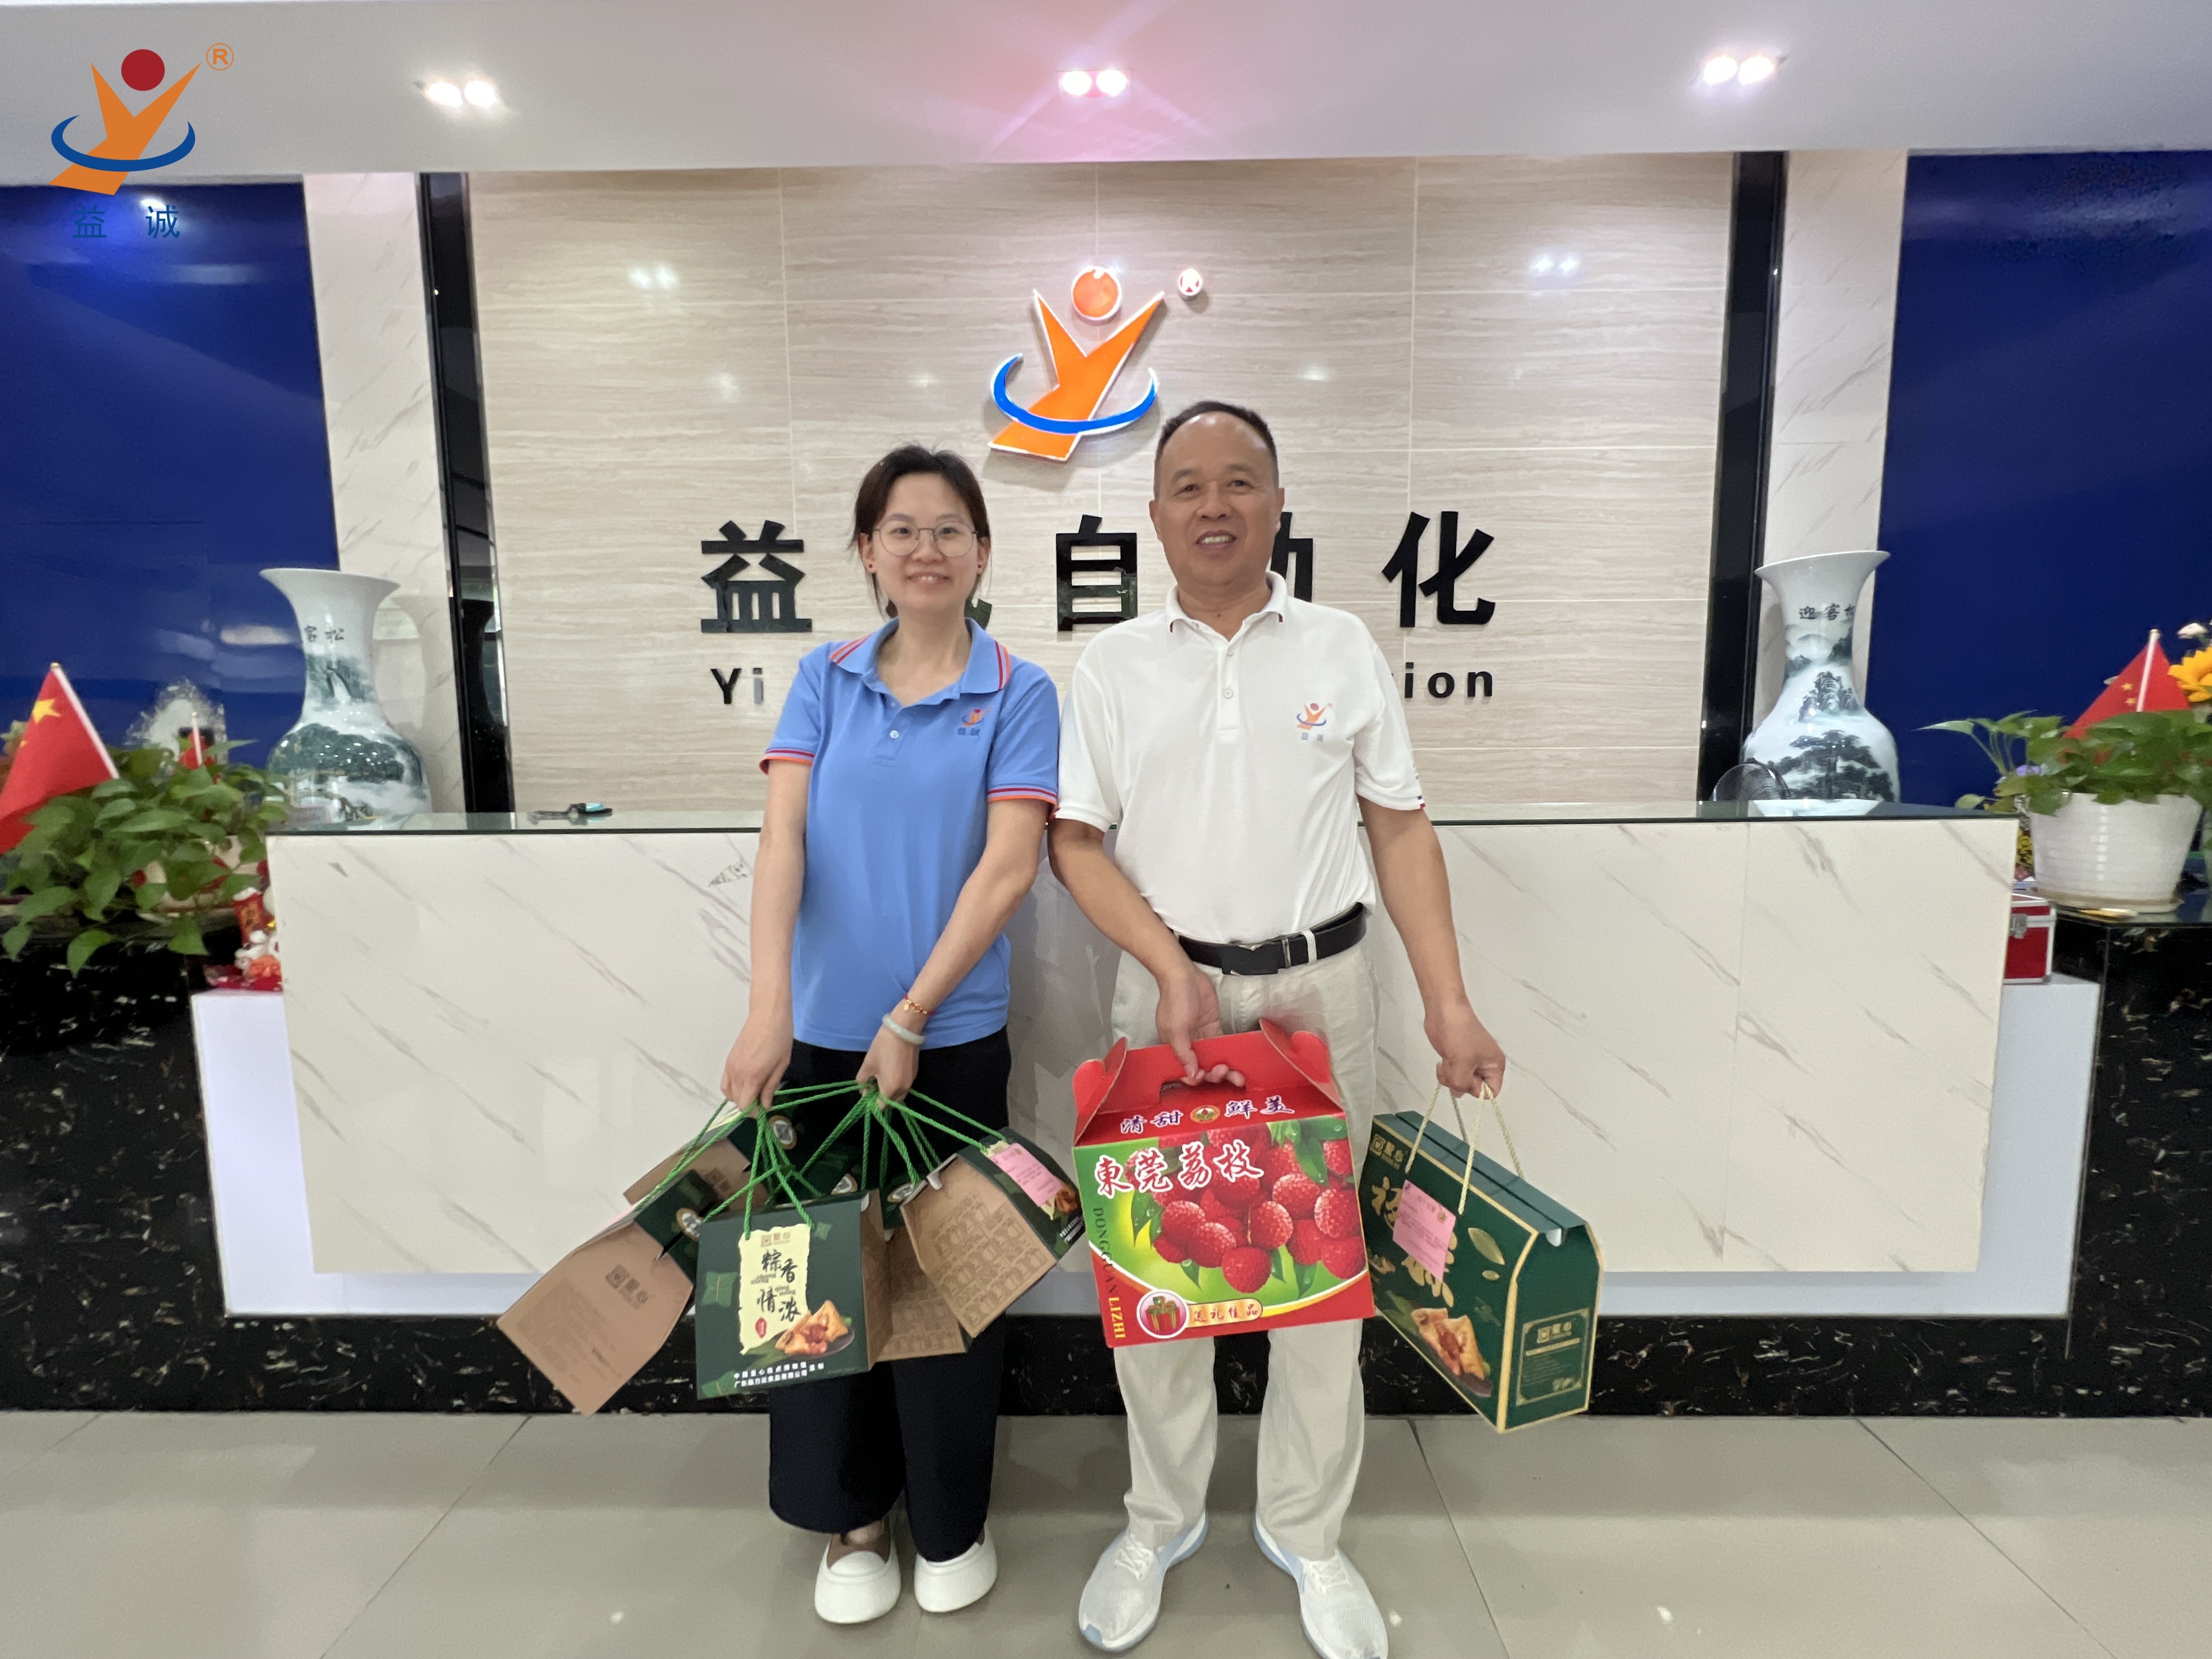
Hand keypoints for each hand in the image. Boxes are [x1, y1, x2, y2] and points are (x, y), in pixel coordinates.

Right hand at [720, 1006, 792, 1111]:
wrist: (768, 1015)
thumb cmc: (780, 1038)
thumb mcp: (781, 1065)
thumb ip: (771, 1087)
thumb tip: (765, 1105)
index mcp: (752, 1077)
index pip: (744, 1106)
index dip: (754, 1112)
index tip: (764, 1109)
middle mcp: (737, 1074)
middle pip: (736, 1101)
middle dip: (748, 1105)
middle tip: (762, 1099)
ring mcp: (730, 1066)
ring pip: (728, 1093)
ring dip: (740, 1097)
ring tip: (754, 1091)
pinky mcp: (728, 1060)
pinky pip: (725, 1082)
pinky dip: (732, 1088)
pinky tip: (745, 1083)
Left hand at [856, 1019, 920, 1101]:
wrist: (903, 1030)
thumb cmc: (883, 1047)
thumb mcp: (868, 1065)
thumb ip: (863, 1082)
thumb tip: (864, 1090)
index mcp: (891, 1089)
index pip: (880, 1107)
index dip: (871, 1102)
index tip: (866, 1091)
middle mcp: (903, 1089)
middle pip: (891, 1103)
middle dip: (881, 1098)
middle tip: (872, 1085)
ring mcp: (911, 1082)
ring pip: (899, 1095)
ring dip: (889, 1092)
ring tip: (881, 1078)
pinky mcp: (915, 1074)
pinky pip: (904, 1087)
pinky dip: (896, 1085)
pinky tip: (890, 1072)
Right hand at [1153, 962, 1243, 1085]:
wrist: (1183, 976)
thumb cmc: (1175, 1000)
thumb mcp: (1175, 1028)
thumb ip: (1183, 1052)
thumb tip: (1190, 1073)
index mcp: (1175, 1048)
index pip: (1186, 1071)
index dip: (1197, 1078)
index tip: (1206, 1076)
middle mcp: (1189, 1045)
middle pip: (1203, 1068)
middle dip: (1215, 1075)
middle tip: (1226, 1073)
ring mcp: (1202, 1036)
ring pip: (1214, 1059)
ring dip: (1225, 1069)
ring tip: (1238, 1075)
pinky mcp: (1213, 1027)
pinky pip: (1222, 1045)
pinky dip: (1229, 1054)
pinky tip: (1239, 1061)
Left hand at [1428, 1000, 1506, 1098]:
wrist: (1444, 1013)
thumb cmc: (1460, 1031)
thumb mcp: (1463, 1063)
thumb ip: (1463, 1084)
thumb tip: (1459, 1092)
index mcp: (1495, 1065)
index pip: (1492, 1091)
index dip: (1478, 1090)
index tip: (1467, 1080)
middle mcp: (1484, 1065)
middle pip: (1473, 1088)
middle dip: (1460, 1082)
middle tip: (1455, 1067)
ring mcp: (1469, 1062)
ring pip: (1460, 1083)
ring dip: (1450, 1077)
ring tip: (1448, 1062)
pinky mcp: (1456, 1060)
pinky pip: (1451, 1076)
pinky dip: (1444, 1072)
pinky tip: (1442, 1061)